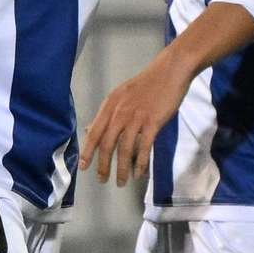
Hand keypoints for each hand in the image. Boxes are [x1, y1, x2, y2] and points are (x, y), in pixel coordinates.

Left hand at [82, 56, 193, 187]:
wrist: (170, 71)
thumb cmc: (147, 83)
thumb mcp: (121, 95)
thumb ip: (108, 113)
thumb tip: (91, 130)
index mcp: (110, 105)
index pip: (95, 132)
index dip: (88, 152)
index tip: (84, 167)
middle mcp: (119, 112)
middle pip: (107, 144)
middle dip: (103, 165)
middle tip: (103, 180)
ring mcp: (136, 117)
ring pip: (124, 149)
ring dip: (121, 168)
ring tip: (121, 182)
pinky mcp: (153, 122)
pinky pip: (144, 148)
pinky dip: (141, 163)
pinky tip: (139, 173)